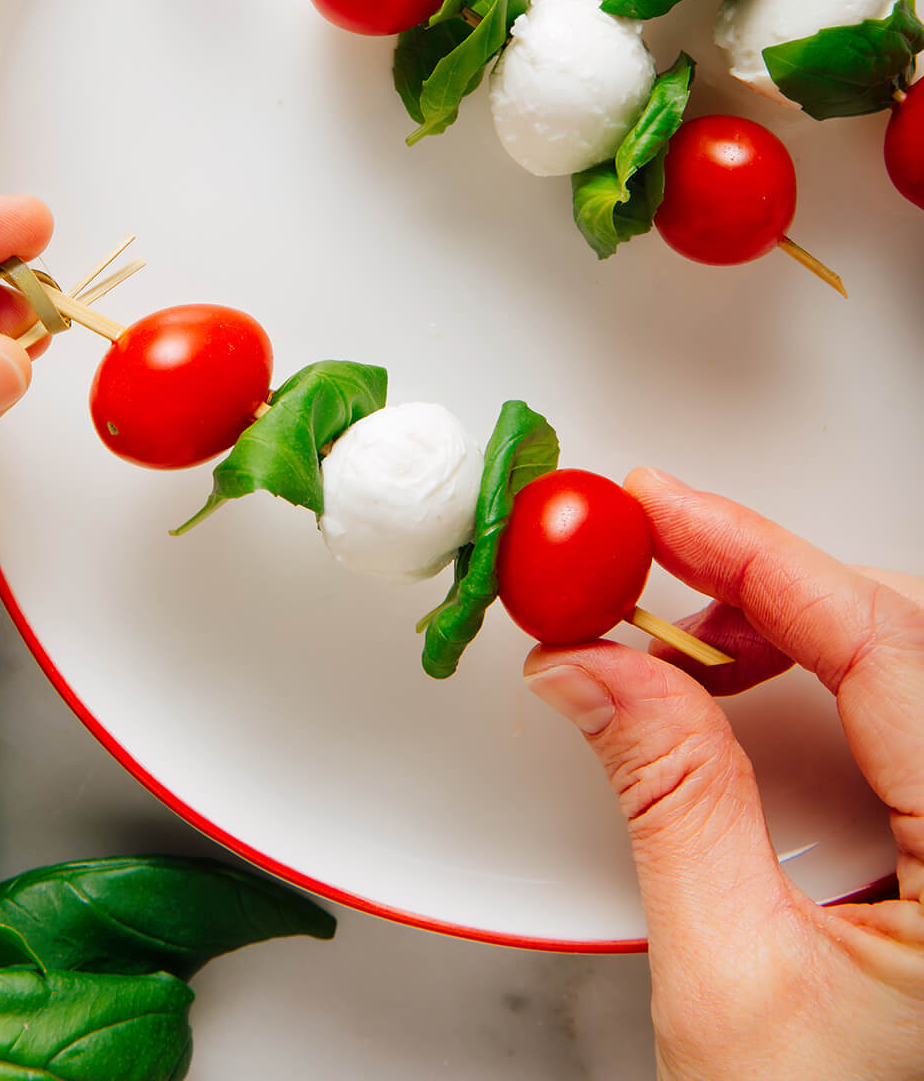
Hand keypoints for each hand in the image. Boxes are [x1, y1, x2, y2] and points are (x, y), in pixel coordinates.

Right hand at [523, 468, 923, 1080]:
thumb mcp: (733, 984)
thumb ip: (670, 801)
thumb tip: (599, 667)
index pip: (881, 642)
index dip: (754, 552)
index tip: (655, 509)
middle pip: (901, 634)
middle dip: (758, 581)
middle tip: (638, 560)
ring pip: (905, 663)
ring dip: (782, 626)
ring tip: (671, 637)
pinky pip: (903, 716)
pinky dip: (812, 678)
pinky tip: (738, 688)